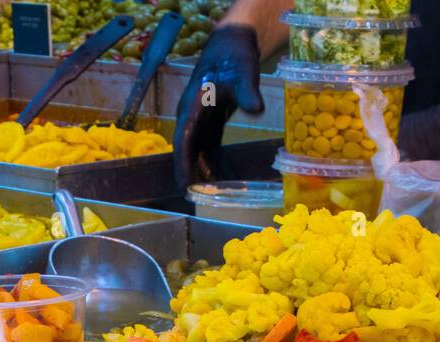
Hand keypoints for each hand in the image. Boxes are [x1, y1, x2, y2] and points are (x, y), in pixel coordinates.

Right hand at [173, 25, 263, 187]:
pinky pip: (210, 148)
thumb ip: (247, 91)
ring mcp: (200, 121)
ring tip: (214, 195)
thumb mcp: (243, 72)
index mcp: (192, 105)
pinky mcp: (211, 123)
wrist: (233, 45)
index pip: (183, 139)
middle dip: (191, 174)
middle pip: (188, 151)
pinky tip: (227, 178)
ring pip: (198, 152)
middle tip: (197, 199)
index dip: (182, 162)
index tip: (184, 183)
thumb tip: (256, 109)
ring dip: (205, 172)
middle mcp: (191, 116)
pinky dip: (216, 163)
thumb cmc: (234, 56)